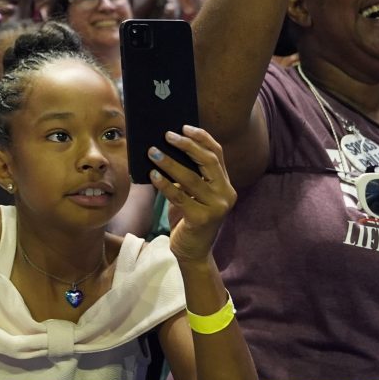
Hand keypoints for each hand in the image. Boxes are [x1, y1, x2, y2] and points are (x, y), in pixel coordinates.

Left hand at [147, 125, 236, 262]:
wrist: (192, 253)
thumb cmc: (188, 219)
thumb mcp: (192, 194)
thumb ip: (189, 175)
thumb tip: (166, 147)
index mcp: (225, 184)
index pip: (217, 154)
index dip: (202, 138)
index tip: (184, 126)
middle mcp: (226, 194)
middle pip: (209, 161)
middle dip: (187, 145)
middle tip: (166, 135)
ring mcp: (217, 207)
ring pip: (191, 178)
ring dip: (170, 162)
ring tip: (152, 152)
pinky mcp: (202, 219)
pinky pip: (180, 196)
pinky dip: (164, 184)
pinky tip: (152, 174)